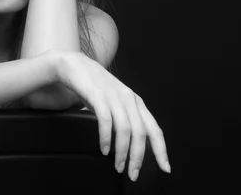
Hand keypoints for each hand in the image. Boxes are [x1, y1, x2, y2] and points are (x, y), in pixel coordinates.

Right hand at [56, 50, 170, 180]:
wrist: (75, 66)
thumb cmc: (95, 88)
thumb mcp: (115, 103)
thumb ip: (125, 119)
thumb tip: (131, 146)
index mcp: (136, 102)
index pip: (155, 129)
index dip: (161, 150)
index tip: (165, 168)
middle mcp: (129, 99)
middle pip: (141, 133)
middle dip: (139, 157)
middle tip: (133, 174)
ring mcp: (114, 97)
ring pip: (126, 129)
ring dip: (123, 152)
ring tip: (118, 167)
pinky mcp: (99, 96)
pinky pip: (106, 121)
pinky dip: (107, 138)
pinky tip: (104, 150)